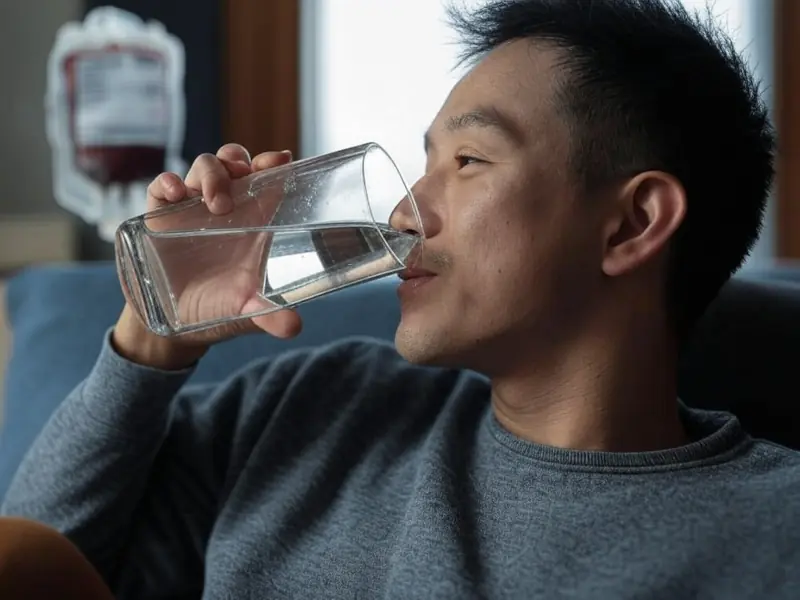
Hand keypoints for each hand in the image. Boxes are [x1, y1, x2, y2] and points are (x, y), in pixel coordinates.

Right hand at [113, 144, 302, 368]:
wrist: (171, 326)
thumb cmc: (218, 310)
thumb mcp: (244, 312)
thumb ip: (269, 316)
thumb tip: (294, 327)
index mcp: (252, 222)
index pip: (267, 181)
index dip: (273, 164)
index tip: (281, 160)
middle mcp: (224, 209)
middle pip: (234, 163)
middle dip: (239, 161)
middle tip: (242, 178)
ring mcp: (191, 208)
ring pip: (203, 167)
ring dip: (211, 174)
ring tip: (216, 202)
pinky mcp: (159, 216)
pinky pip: (161, 186)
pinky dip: (167, 182)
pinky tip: (174, 193)